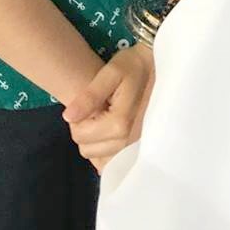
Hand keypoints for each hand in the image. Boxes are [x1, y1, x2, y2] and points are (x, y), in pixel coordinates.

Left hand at [63, 43, 153, 172]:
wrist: (161, 68)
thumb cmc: (135, 66)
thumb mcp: (111, 72)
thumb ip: (89, 95)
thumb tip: (68, 116)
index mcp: (120, 123)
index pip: (80, 135)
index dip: (77, 119)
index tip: (89, 104)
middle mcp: (128, 141)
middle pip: (88, 149)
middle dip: (86, 130)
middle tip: (98, 109)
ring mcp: (136, 148)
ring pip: (99, 159)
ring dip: (97, 142)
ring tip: (107, 118)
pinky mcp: (140, 150)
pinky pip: (115, 163)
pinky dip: (109, 151)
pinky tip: (114, 131)